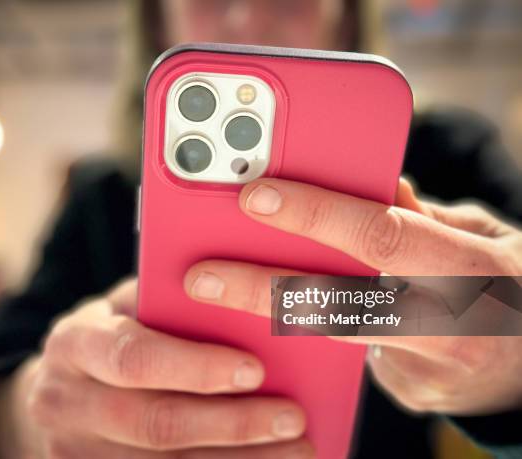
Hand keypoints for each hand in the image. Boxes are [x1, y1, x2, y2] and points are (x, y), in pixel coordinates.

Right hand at [0, 278, 311, 458]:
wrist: (62, 389)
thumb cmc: (113, 335)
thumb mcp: (125, 307)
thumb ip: (165, 303)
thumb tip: (241, 308)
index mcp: (74, 344)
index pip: (134, 358)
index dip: (196, 367)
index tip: (255, 370)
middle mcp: (64, 402)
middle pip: (155, 423)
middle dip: (231, 424)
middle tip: (291, 418)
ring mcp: (73, 451)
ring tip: (296, 450)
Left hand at [183, 178, 521, 415]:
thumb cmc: (506, 280)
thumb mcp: (481, 234)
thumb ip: (420, 214)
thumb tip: (372, 184)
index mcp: (466, 268)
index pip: (379, 237)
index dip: (316, 215)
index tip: (255, 196)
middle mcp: (443, 324)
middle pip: (337, 306)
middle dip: (262, 290)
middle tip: (202, 277)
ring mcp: (424, 368)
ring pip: (331, 340)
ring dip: (269, 314)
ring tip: (219, 292)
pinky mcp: (409, 393)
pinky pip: (346, 361)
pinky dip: (305, 337)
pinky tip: (275, 317)